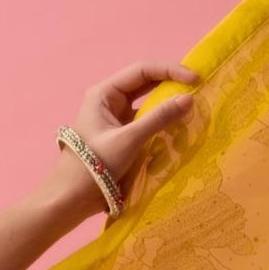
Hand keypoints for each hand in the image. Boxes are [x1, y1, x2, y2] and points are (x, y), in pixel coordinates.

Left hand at [55, 61, 199, 209]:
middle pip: (145, 83)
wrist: (71, 198)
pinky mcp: (120, 135)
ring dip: (166, 104)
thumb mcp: (129, 140)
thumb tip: (188, 99)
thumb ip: (159, 118)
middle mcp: (108, 100)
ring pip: (146, 103)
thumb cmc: (94, 166)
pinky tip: (177, 126)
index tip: (195, 78)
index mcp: (104, 93)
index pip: (142, 71)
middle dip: (170, 84)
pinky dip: (160, 122)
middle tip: (197, 88)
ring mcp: (114, 118)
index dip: (170, 71)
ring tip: (190, 106)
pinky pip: (144, 121)